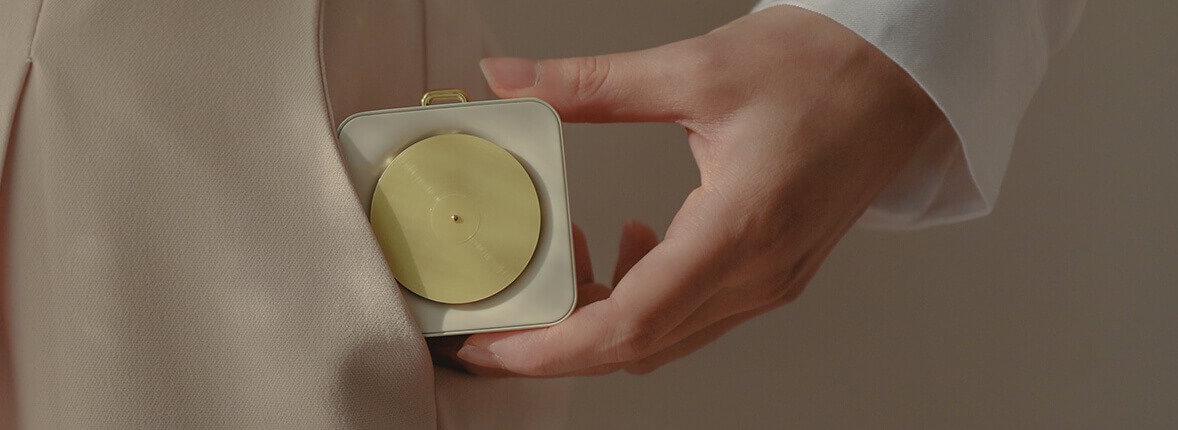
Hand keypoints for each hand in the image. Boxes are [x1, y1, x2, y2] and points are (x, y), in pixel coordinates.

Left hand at [430, 6, 947, 375]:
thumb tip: (512, 79)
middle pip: (638, 346)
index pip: (630, 322)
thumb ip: (591, 83)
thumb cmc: (824, 68)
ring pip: (665, 338)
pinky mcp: (774, 273)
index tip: (495, 344)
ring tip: (562, 259)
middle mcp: (760, 273)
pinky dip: (644, 299)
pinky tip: (633, 242)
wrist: (901, 74)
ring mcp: (771, 282)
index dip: (551, 346)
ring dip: (601, 318)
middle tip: (496, 324)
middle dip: (556, 343)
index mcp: (741, 228)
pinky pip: (694, 316)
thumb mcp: (694, 68)